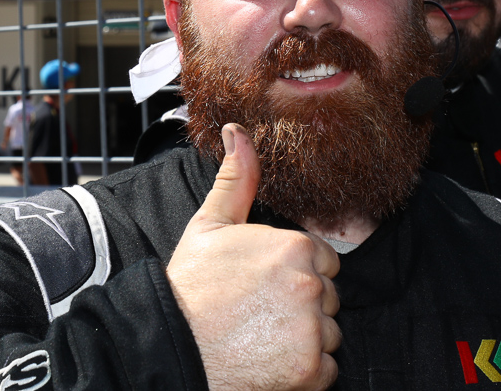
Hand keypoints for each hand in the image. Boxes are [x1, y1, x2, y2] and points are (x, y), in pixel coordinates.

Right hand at [166, 123, 341, 390]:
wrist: (170, 350)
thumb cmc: (190, 290)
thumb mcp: (210, 226)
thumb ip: (236, 179)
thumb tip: (238, 133)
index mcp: (294, 247)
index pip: (323, 260)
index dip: (294, 273)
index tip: (264, 286)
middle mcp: (310, 285)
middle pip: (328, 296)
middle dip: (302, 305)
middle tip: (260, 313)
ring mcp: (312, 330)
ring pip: (329, 332)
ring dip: (305, 339)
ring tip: (262, 337)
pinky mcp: (311, 370)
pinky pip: (327, 369)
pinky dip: (305, 371)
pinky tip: (271, 362)